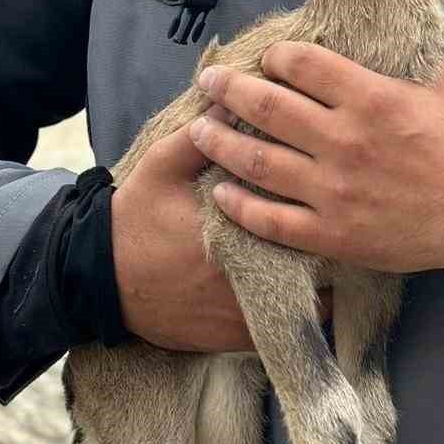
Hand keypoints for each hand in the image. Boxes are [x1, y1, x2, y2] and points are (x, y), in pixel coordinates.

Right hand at [111, 122, 332, 350]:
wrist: (100, 278)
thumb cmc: (137, 216)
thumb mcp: (162, 166)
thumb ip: (199, 136)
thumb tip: (233, 103)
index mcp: (232, 231)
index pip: (301, 223)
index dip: (326, 213)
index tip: (338, 198)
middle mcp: (244, 278)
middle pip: (314, 267)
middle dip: (333, 251)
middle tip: (343, 227)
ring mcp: (242, 315)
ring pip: (307, 305)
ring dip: (323, 286)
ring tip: (335, 262)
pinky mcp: (236, 340)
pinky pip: (286, 330)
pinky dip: (299, 313)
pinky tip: (308, 293)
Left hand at [187, 44, 443, 272]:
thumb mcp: (443, 82)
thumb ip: (403, 58)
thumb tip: (380, 29)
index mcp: (370, 97)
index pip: (300, 64)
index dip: (274, 56)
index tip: (267, 58)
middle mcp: (343, 140)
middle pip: (266, 107)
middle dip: (228, 89)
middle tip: (209, 82)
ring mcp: (333, 190)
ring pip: (257, 161)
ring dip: (219, 142)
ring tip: (199, 129)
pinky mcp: (331, 233)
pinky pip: (271, 219)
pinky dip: (239, 205)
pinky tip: (220, 192)